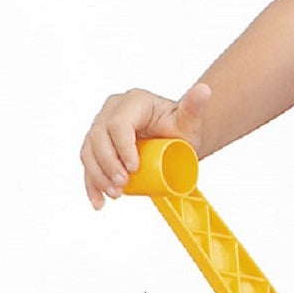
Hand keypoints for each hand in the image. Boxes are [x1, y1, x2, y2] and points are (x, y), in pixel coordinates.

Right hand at [80, 82, 210, 208]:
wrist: (174, 139)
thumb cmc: (181, 128)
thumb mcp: (189, 120)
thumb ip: (195, 106)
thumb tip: (205, 91)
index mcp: (132, 102)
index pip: (118, 123)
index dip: (122, 147)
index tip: (135, 168)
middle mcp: (112, 111)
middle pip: (98, 137)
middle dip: (108, 164)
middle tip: (123, 184)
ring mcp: (102, 127)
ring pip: (89, 151)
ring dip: (98, 176)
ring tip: (115, 194)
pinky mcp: (97, 146)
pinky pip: (89, 164)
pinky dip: (92, 184)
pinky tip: (99, 202)